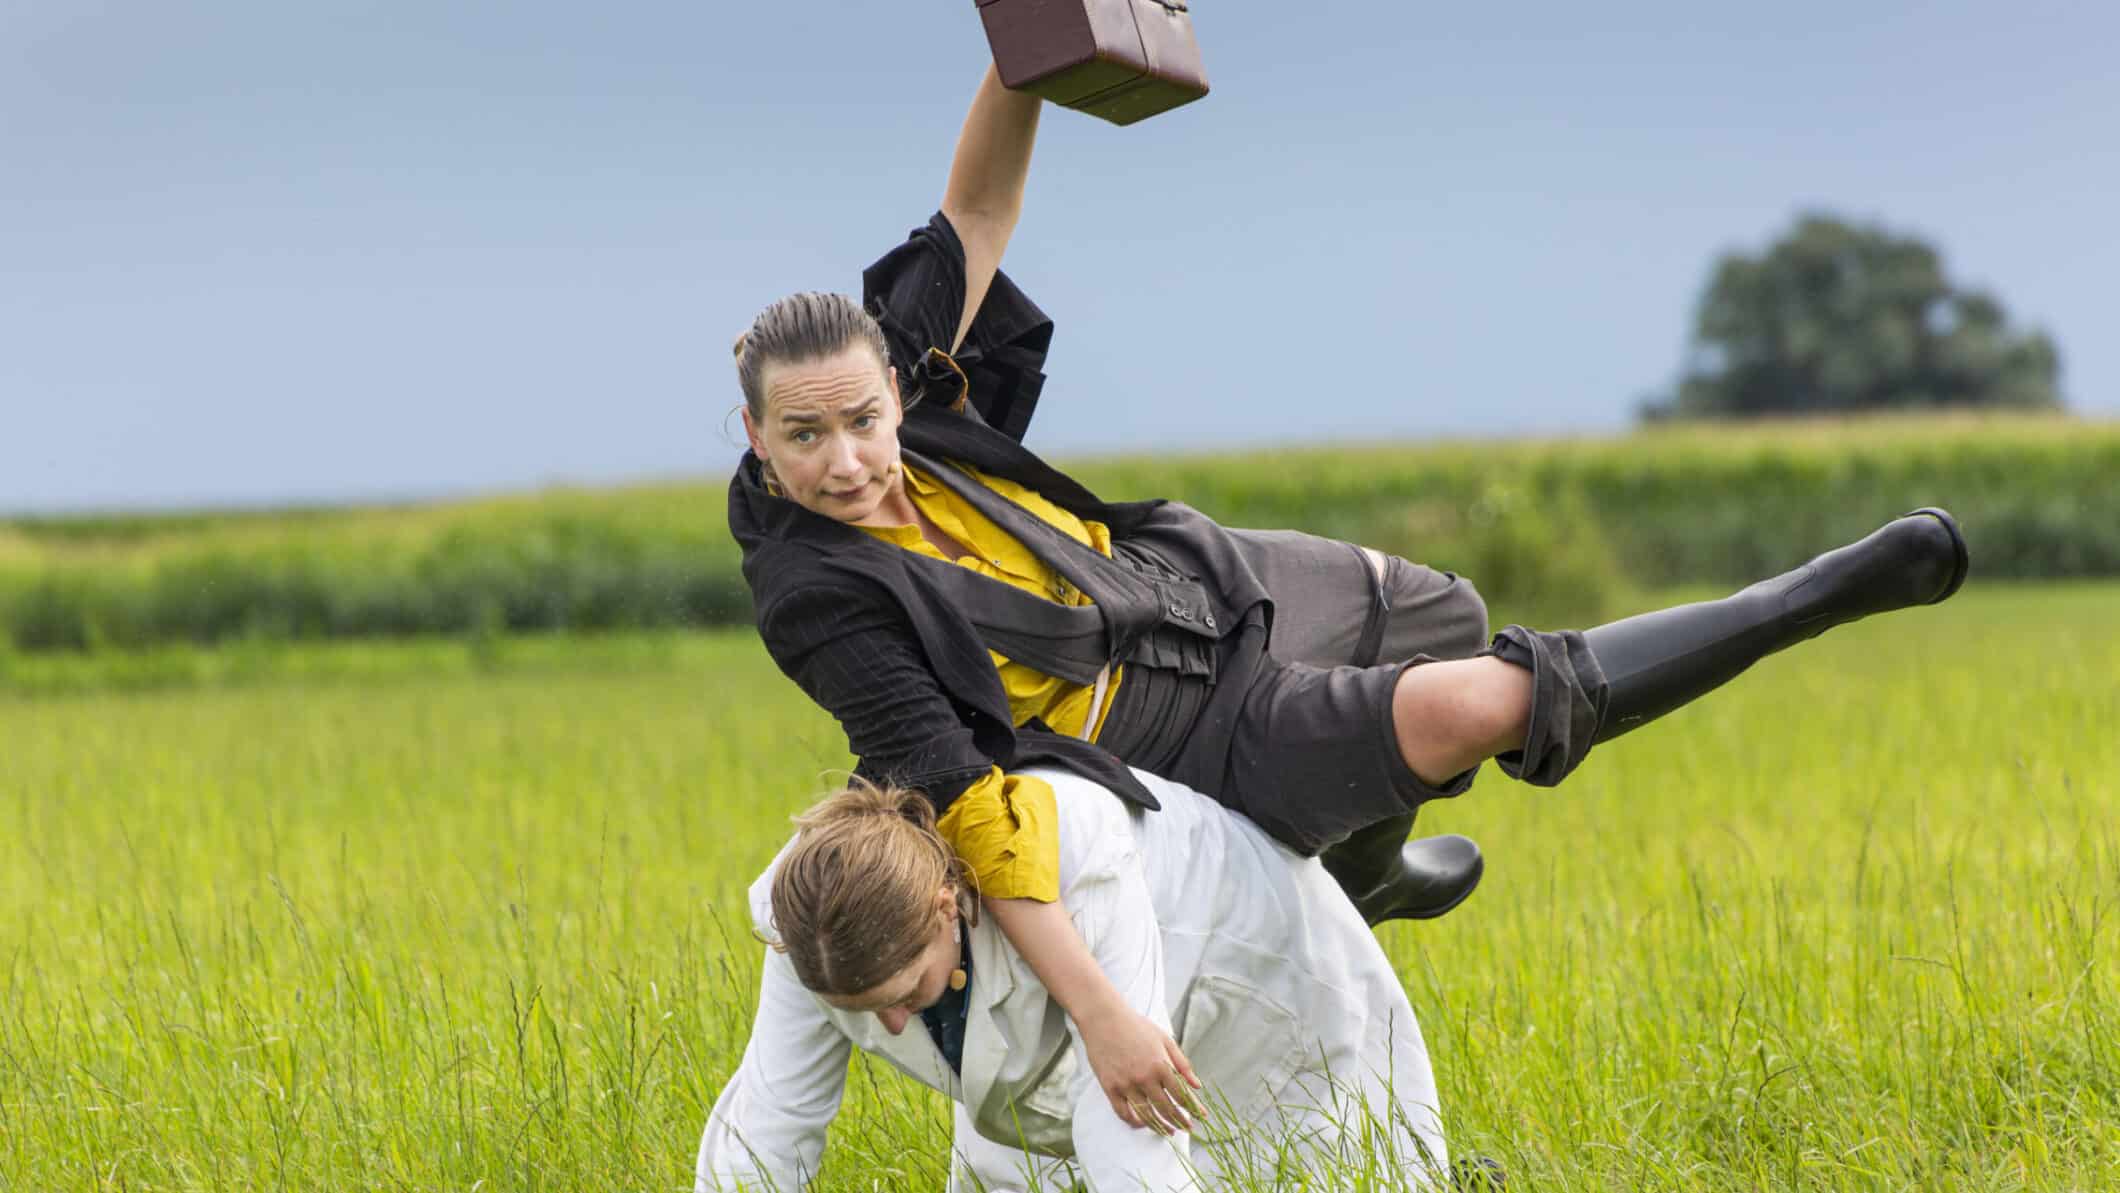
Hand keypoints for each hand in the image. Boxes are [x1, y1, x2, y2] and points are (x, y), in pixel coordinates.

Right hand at [1076, 1005, 1201, 1134]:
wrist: (1104, 1018)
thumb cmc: (1136, 1026)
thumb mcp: (1165, 1039)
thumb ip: (1182, 1064)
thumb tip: (1197, 1086)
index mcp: (1161, 1065)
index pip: (1182, 1094)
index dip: (1193, 1108)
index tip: (1201, 1117)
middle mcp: (1145, 1077)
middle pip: (1166, 1108)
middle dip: (1180, 1121)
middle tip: (1188, 1129)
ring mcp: (1126, 1084)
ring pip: (1147, 1115)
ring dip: (1160, 1126)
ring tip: (1169, 1132)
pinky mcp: (1110, 1087)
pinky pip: (1124, 1113)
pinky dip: (1135, 1122)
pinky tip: (1143, 1123)